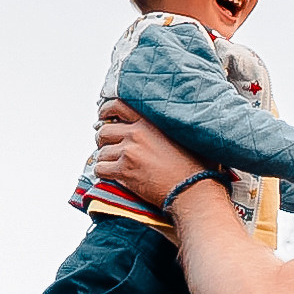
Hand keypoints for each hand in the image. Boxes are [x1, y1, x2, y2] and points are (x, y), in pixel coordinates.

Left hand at [94, 101, 211, 204]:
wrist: (192, 188)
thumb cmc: (193, 164)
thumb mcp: (182, 135)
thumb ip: (166, 125)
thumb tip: (164, 121)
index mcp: (149, 121)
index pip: (117, 106)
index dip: (105, 110)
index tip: (103, 116)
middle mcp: (136, 134)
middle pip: (103, 131)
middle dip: (103, 140)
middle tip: (109, 147)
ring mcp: (128, 152)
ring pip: (100, 152)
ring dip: (104, 159)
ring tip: (113, 165)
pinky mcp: (124, 171)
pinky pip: (100, 169)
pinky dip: (102, 173)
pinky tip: (111, 176)